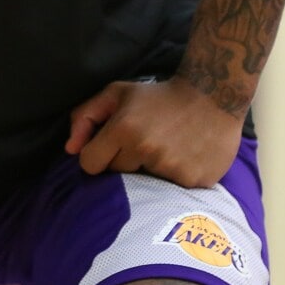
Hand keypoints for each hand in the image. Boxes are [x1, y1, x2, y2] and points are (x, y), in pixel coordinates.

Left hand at [65, 76, 242, 187]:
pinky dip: (176, 177)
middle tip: (146, 141)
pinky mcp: (194, 180)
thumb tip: (70, 149)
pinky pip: (173, 190)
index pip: (90, 164)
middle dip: (125, 161)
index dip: (97, 156)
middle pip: (117, 174)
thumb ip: (85, 117)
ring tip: (167, 147)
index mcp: (123, 129)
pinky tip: (185, 156)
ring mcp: (171, 168)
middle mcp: (146, 150)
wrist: (214, 96)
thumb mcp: (117, 94)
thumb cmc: (159, 96)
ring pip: (145, 184)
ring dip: (151, 170)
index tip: (110, 148)